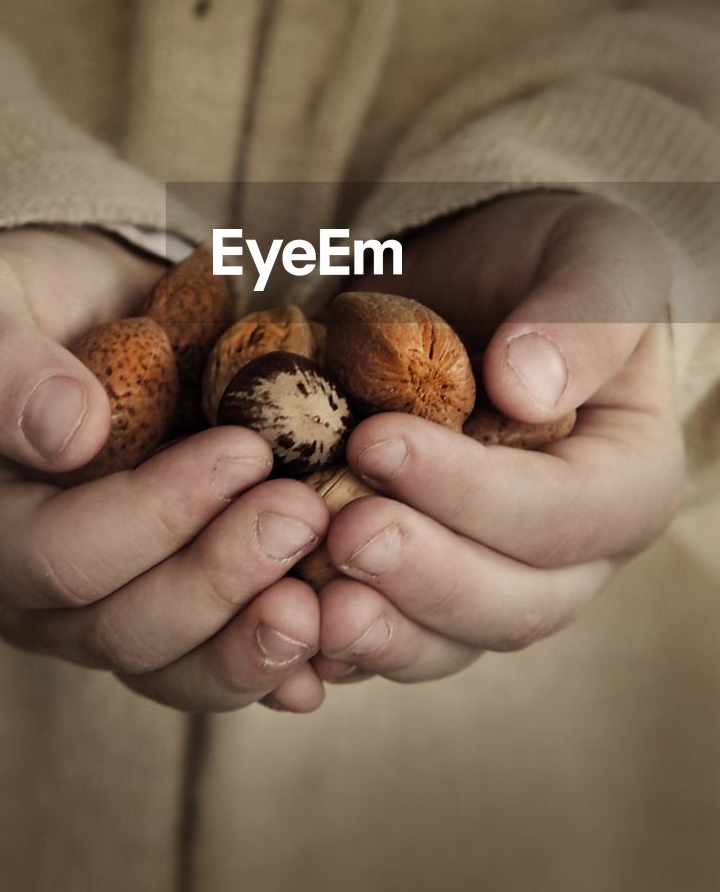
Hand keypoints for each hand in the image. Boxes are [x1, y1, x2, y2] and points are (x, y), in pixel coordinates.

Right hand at [0, 227, 328, 712]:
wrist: (68, 312)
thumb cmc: (6, 304)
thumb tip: (71, 433)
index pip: (57, 556)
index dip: (156, 516)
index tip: (243, 450)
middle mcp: (27, 596)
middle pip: (123, 629)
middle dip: (221, 578)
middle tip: (304, 512)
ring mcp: (99, 611)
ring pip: (175, 667)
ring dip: (255, 640)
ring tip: (329, 600)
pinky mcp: (166, 606)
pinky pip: (216, 658)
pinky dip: (279, 660)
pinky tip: (336, 641)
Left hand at [313, 193, 684, 686]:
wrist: (473, 279)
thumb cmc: (544, 264)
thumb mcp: (591, 256)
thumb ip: (583, 317)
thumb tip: (529, 390)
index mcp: (626, 480)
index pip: (565, 514)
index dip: (474, 493)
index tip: (379, 441)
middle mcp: (566, 554)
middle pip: (511, 603)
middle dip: (424, 576)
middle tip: (343, 531)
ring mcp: (487, 577)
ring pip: (444, 641)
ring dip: (377, 634)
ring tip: (308, 603)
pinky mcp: (414, 584)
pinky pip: (380, 636)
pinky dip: (329, 647)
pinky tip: (277, 629)